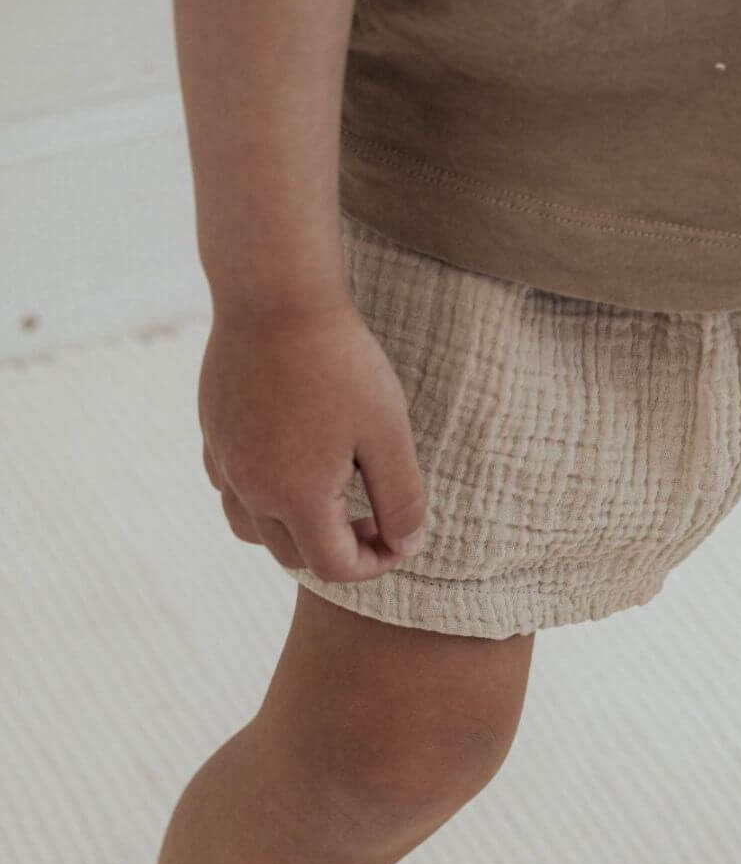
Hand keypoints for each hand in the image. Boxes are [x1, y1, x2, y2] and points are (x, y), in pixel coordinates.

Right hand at [197, 298, 425, 583]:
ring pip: (251, 529)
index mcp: (296, 496)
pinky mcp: (211, 432)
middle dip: (339, 550)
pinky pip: (230, 489)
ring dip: (293, 531)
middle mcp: (250, 488)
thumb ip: (402, 500)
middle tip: (375, 518)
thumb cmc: (342, 364)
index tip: (400, 538)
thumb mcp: (389, 436)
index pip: (335, 568)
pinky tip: (293, 464)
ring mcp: (224, 460)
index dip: (375, 565)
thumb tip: (406, 545)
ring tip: (331, 499)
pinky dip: (261, 498)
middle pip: (294, 556)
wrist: (276, 295)